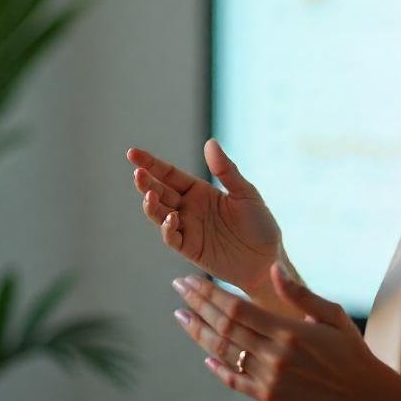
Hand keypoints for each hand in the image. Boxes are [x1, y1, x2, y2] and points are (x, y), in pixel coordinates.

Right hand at [128, 138, 282, 295]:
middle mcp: (189, 208)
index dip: (151, 164)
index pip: (169, 174)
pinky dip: (168, 229)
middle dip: (146, 182)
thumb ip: (226, 170)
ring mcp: (188, 228)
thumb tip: (210, 142)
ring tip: (150, 194)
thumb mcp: (246, 193)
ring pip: (160, 214)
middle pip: (160, 192)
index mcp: (200, 190)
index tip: (132, 153)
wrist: (268, 259)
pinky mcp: (190, 249)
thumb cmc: (260, 224)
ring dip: (152, 205)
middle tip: (138, 174)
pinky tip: (172, 218)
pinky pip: (173, 238)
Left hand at [170, 262, 400, 400]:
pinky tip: (204, 354)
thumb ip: (299, 294)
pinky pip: (235, 381)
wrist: (362, 392)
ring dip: (198, 333)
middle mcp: (274, 355)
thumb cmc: (349, 348)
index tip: (191, 280)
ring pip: (224, 352)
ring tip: (181, 316)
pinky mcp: (269, 397)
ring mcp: (269, 379)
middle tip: (178, 289)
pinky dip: (217, 368)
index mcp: (288, 331)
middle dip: (198, 305)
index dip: (209, 293)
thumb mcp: (331, 313)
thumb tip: (273, 268)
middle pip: (225, 326)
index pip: (237, 308)